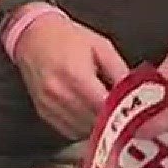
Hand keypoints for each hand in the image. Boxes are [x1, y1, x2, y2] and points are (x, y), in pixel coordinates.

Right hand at [11, 11, 130, 139]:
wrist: (33, 36)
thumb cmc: (67, 38)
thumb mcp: (101, 46)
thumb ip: (119, 70)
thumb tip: (135, 89)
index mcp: (76, 75)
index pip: (104, 106)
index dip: (122, 110)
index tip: (134, 110)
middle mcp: (60, 94)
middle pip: (93, 122)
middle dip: (113, 120)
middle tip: (126, 113)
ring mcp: (49, 106)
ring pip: (81, 131)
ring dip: (98, 127)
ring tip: (109, 114)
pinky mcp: (43, 113)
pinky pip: (68, 131)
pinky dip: (83, 128)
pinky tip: (91, 116)